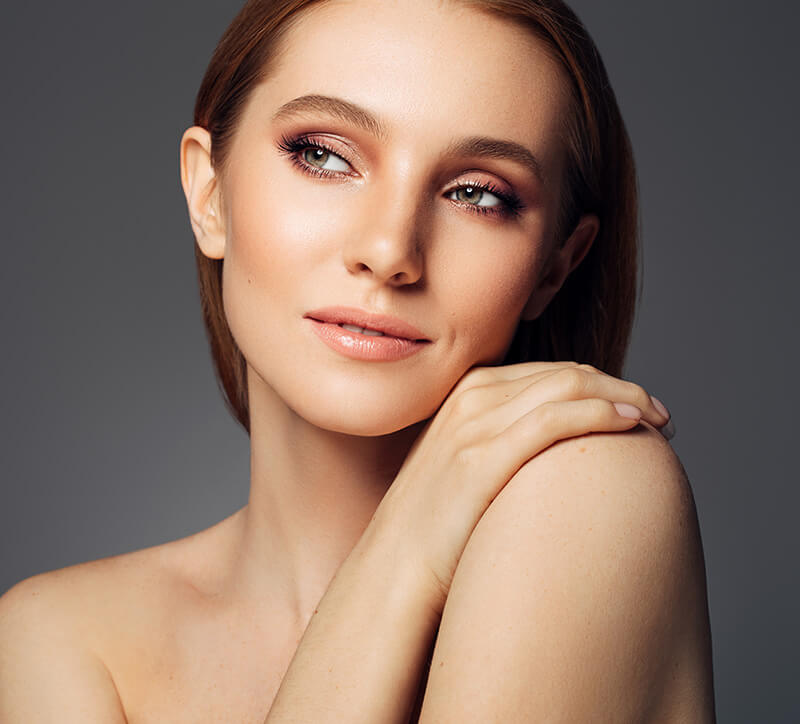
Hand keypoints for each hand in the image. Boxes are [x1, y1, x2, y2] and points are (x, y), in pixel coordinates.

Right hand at [371, 361, 671, 615]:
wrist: (394, 566)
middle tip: (660, 414)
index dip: (603, 383)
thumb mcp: (467, 464)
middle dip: (622, 386)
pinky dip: (601, 412)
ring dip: (624, 394)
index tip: (637, 406)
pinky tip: (633, 422)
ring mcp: (474, 423)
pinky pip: (555, 418)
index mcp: (469, 390)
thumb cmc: (438, 525)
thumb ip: (503, 440)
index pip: (553, 372)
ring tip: (659, 420)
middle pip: (567, 373)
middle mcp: (472, 396)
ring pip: (568, 386)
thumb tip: (557, 450)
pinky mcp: (482, 456)